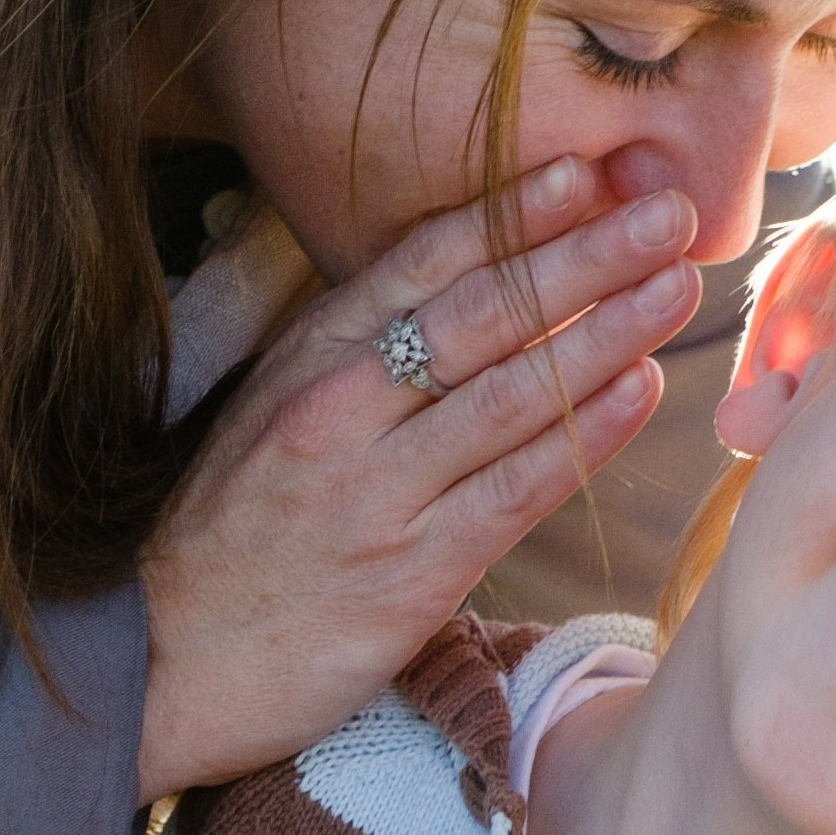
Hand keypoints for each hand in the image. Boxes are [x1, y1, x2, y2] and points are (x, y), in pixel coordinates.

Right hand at [135, 154, 701, 798]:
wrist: (160, 661)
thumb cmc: (227, 540)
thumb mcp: (266, 418)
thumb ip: (352, 361)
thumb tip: (458, 304)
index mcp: (305, 360)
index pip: (421, 265)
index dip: (510, 214)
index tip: (586, 173)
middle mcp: (339, 409)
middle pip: (480, 313)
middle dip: (582, 255)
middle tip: (669, 212)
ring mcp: (377, 488)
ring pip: (511, 392)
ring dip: (605, 331)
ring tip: (675, 285)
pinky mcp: (411, 570)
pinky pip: (516, 487)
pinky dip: (583, 433)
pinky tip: (640, 390)